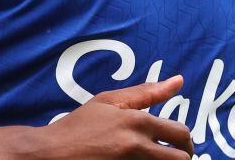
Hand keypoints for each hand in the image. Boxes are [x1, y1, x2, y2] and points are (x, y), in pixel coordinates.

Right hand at [35, 75, 194, 158]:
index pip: (181, 134)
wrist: (49, 154)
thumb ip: (146, 92)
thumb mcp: (109, 101)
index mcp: (137, 122)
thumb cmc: (78, 126)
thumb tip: (179, 81)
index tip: (181, 146)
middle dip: (182, 158)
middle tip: (173, 157)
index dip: (185, 142)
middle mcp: (137, 147)